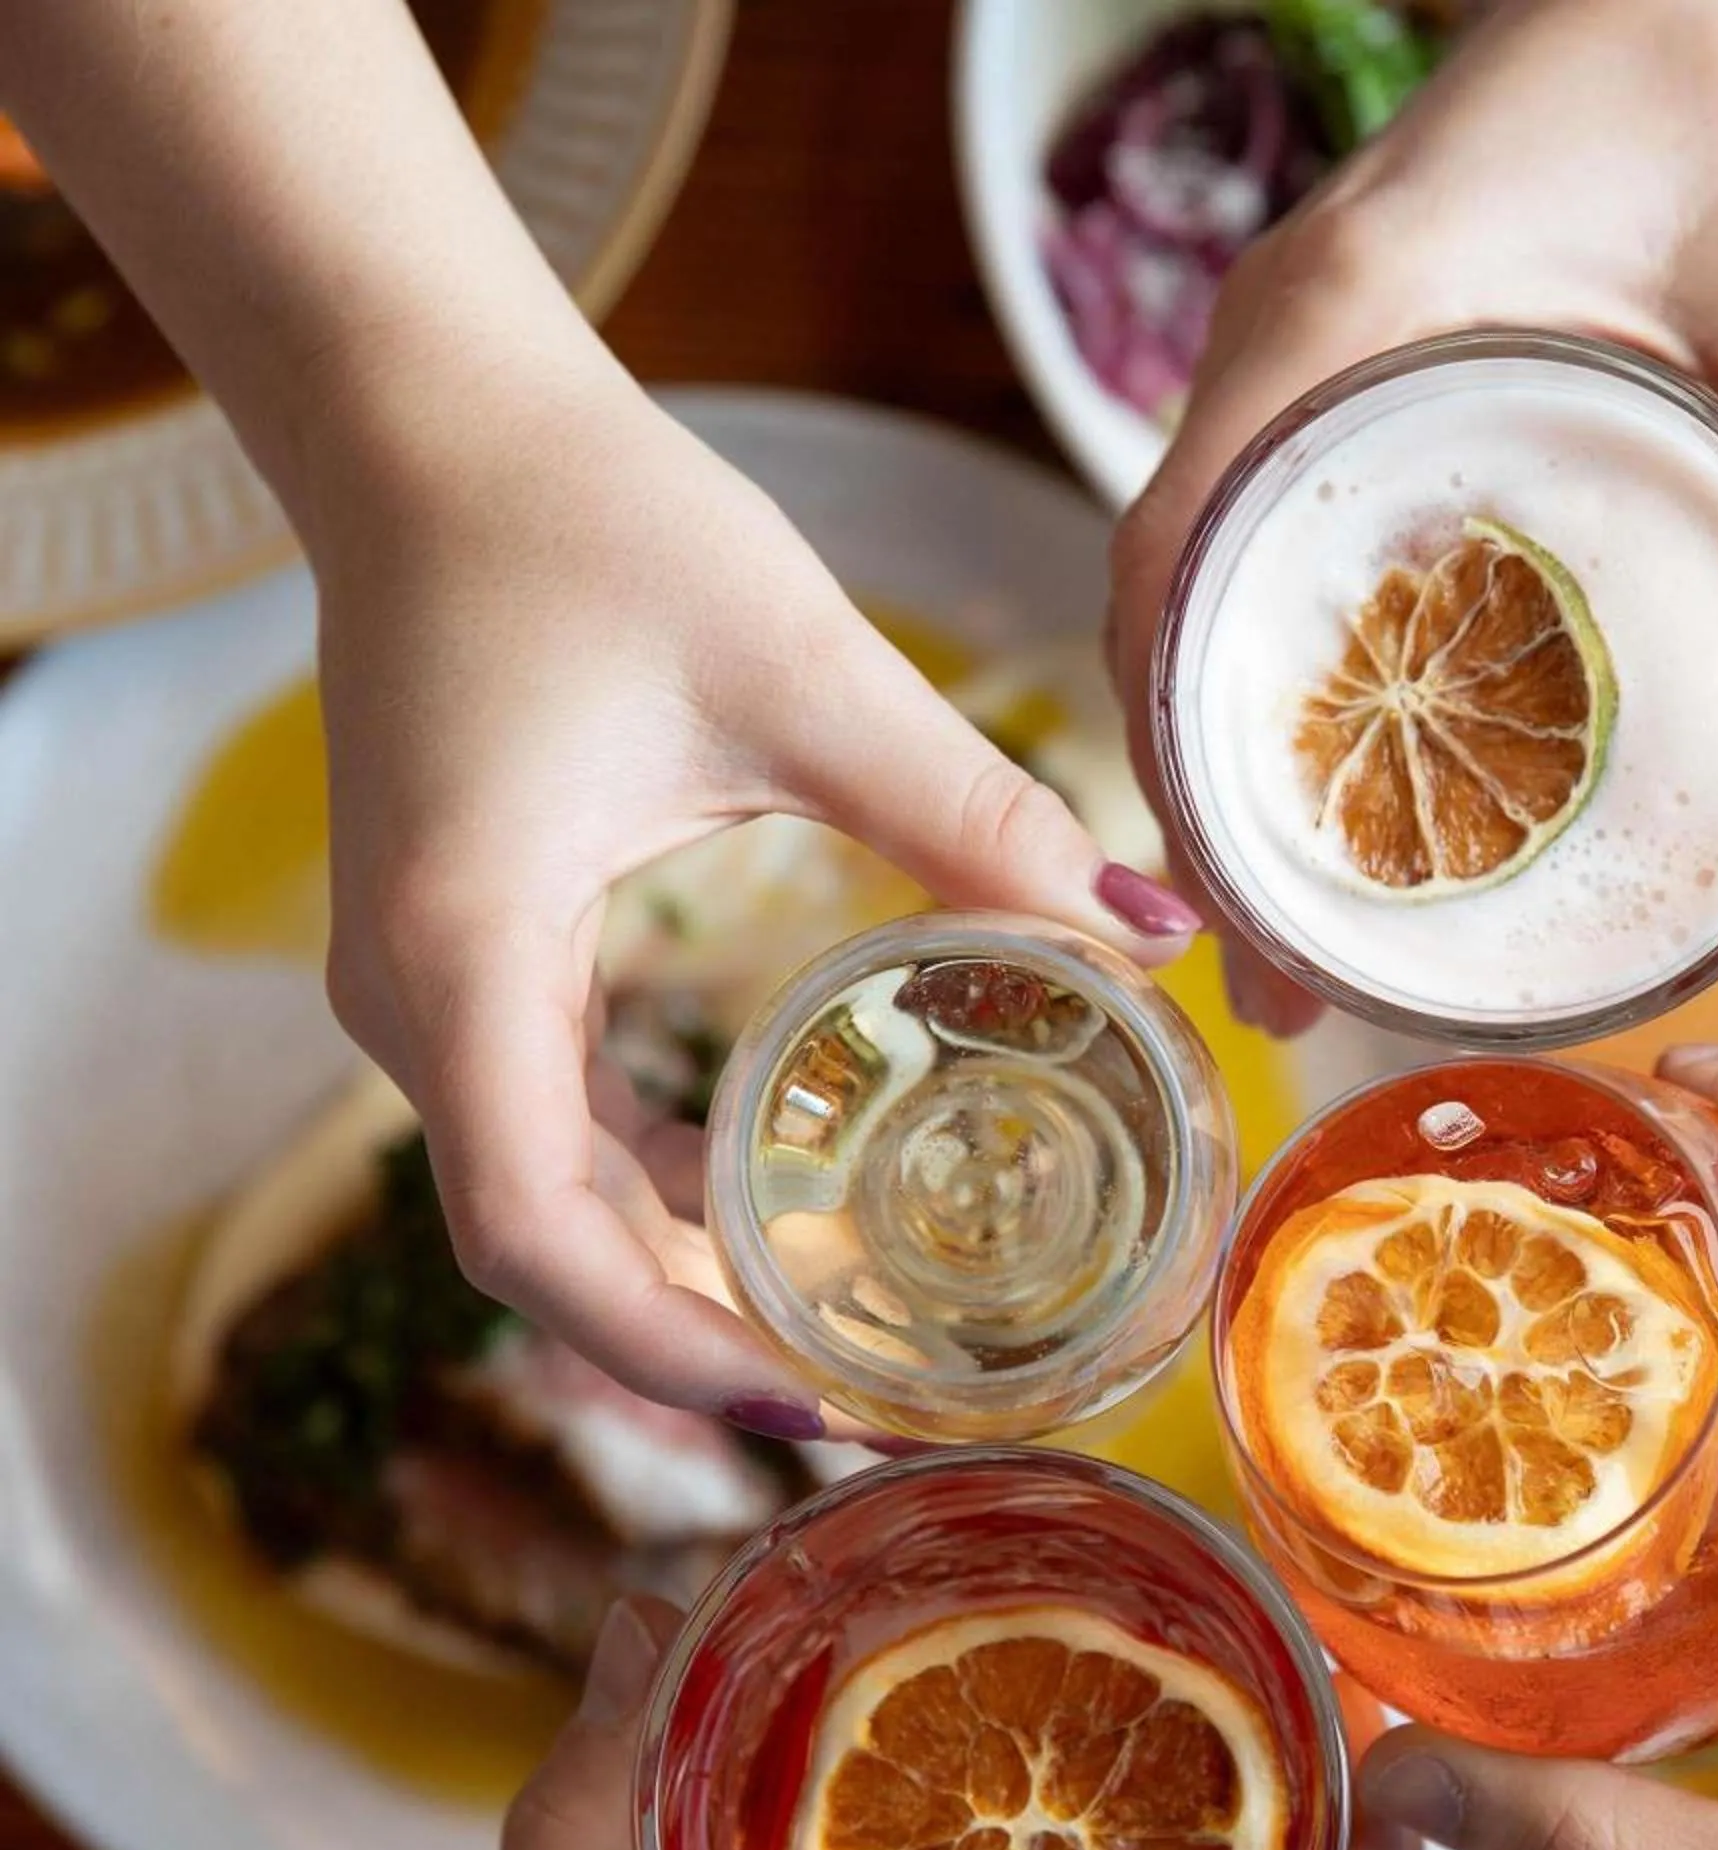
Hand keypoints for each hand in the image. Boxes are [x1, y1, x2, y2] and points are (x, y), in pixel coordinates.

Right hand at [309, 355, 1201, 1430]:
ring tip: (837, 1325)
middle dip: (692, 1343)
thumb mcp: (806, 676)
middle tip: (872, 1393)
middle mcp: (412, 999)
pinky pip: (536, 1117)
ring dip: (669, 1271)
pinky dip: (642, 1183)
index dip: (678, 1352)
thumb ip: (977, 814)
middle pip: (537, 1252)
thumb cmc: (590, 525)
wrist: (432, 424)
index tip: (827, 1406)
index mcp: (467, 957)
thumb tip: (1154, 931)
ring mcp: (418, 979)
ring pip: (535, 1197)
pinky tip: (758, 1189)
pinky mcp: (456, 946)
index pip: (539, 1242)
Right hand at [1108, 0, 1717, 1033]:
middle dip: (1196, 802)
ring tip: (1282, 930)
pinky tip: (1334, 781)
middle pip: (1167, 603)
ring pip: (1193, 584)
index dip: (1182, 744)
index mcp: (1350, 313)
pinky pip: (1254, 541)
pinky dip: (1263, 672)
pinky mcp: (1334, 370)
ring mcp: (1291, 355)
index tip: (1232, 902)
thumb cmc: (1716, 79)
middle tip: (1266, 980)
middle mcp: (1284, 342)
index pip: (1184, 553)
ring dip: (1218, 750)